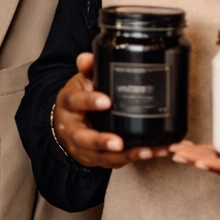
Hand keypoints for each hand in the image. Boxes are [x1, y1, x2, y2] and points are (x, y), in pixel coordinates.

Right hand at [51, 52, 170, 167]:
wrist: (66, 123)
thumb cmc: (78, 100)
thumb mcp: (80, 82)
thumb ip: (88, 69)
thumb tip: (88, 57)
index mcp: (68, 105)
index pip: (75, 102)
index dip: (90, 102)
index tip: (107, 101)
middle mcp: (72, 129)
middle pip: (83, 138)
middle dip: (102, 141)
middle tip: (119, 142)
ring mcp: (83, 147)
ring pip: (101, 156)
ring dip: (125, 155)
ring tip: (147, 151)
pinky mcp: (96, 159)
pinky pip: (115, 162)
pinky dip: (134, 158)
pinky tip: (154, 152)